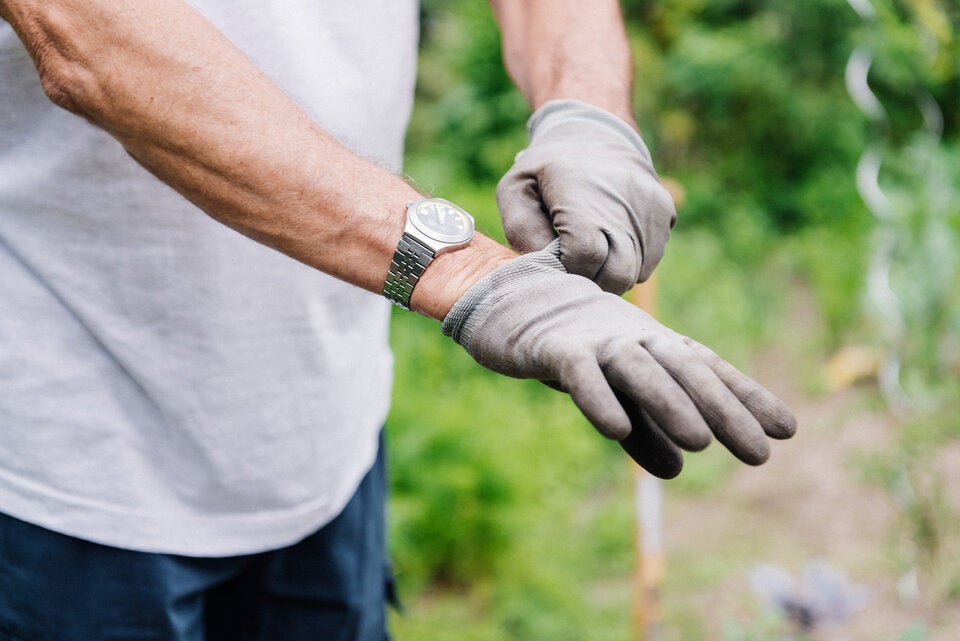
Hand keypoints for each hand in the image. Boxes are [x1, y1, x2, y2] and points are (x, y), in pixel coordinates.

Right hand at [442, 242, 795, 478]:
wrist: (508, 296)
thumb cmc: (572, 346)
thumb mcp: (613, 390)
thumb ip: (643, 428)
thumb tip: (675, 472)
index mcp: (654, 344)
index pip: (707, 369)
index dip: (746, 396)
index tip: (787, 429)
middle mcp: (634, 338)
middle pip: (685, 370)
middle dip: (724, 409)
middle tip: (758, 452)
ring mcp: (594, 340)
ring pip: (639, 369)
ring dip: (670, 403)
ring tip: (700, 443)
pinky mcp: (553, 348)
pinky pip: (578, 372)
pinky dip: (597, 397)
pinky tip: (615, 431)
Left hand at [496, 100, 675, 294]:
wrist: (595, 133)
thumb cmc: (546, 169)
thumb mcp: (516, 189)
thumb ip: (522, 231)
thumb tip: (546, 268)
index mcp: (582, 195)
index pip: (585, 259)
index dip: (568, 270)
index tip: (557, 259)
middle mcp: (623, 203)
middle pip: (617, 275)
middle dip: (591, 281)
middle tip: (573, 265)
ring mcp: (651, 210)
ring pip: (635, 273)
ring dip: (610, 272)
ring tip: (590, 249)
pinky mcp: (666, 214)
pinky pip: (648, 262)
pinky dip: (629, 262)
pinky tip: (610, 240)